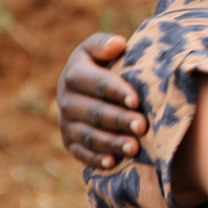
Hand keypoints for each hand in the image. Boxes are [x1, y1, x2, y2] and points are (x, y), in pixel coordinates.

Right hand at [57, 33, 146, 167]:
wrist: (87, 88)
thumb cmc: (103, 64)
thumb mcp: (99, 49)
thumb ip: (105, 44)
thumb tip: (117, 44)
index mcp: (74, 73)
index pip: (96, 83)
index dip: (116, 91)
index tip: (136, 101)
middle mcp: (65, 100)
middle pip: (94, 112)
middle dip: (119, 120)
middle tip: (142, 126)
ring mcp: (66, 123)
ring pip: (89, 135)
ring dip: (112, 142)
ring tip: (135, 148)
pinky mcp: (69, 142)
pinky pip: (81, 154)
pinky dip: (96, 160)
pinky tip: (114, 163)